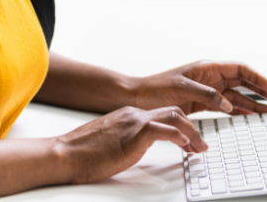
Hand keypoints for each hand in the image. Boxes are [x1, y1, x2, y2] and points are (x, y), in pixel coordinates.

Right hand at [56, 106, 204, 183]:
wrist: (65, 154)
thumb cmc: (84, 153)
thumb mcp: (112, 143)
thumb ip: (128, 140)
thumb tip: (139, 148)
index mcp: (129, 116)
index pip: (163, 115)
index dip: (181, 127)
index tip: (190, 142)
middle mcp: (134, 115)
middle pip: (173, 112)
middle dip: (192, 128)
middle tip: (201, 145)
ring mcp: (134, 122)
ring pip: (174, 117)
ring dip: (192, 132)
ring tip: (199, 147)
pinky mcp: (133, 134)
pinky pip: (162, 130)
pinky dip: (178, 136)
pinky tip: (185, 146)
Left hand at [133, 61, 266, 115]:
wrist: (137, 98)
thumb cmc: (155, 89)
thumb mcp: (182, 89)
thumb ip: (207, 95)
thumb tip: (227, 104)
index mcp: (208, 67)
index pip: (240, 69)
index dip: (258, 78)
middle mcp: (210, 77)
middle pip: (243, 82)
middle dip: (261, 90)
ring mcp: (207, 90)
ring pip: (236, 96)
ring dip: (253, 103)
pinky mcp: (201, 103)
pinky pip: (226, 106)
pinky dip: (238, 111)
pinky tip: (248, 116)